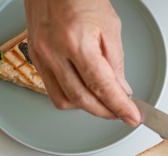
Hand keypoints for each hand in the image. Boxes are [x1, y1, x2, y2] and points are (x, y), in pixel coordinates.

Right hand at [23, 0, 139, 124]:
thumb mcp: (110, 26)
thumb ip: (116, 63)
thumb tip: (121, 90)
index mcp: (76, 41)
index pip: (102, 86)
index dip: (119, 107)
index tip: (132, 117)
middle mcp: (54, 51)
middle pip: (83, 99)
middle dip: (106, 111)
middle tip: (122, 113)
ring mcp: (41, 55)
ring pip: (65, 100)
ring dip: (88, 107)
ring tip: (104, 101)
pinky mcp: (34, 57)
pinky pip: (52, 90)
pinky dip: (72, 97)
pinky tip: (85, 92)